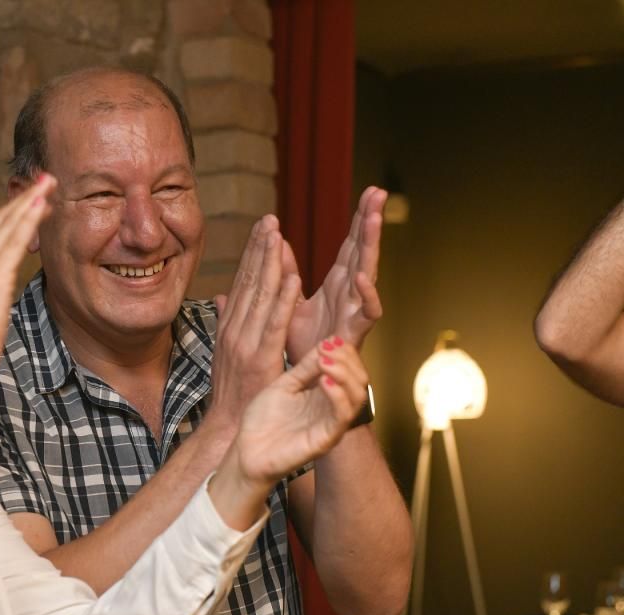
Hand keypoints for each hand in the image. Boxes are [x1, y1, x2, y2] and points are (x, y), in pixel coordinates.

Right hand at [0, 175, 56, 383]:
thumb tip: (0, 276)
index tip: (32, 194)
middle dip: (25, 197)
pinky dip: (28, 221)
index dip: (13, 209)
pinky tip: (42, 207)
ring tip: (49, 184)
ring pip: (8, 226)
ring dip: (30, 202)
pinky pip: (13, 242)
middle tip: (46, 178)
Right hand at [206, 215, 301, 438]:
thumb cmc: (233, 393)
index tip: (263, 227)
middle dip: (259, 248)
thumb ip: (227, 321)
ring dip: (269, 263)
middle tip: (270, 218)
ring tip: (278, 234)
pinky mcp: (260, 359)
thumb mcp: (228, 351)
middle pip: (249, 282)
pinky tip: (293, 277)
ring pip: (260, 296)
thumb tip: (222, 296)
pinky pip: (274, 324)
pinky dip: (283, 300)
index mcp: (231, 327)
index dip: (253, 253)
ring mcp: (245, 344)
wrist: (228, 429)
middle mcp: (235, 330)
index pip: (243, 283)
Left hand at [207, 337, 369, 529]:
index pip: (349, 368)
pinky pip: (341, 417)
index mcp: (323, 394)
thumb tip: (327, 343)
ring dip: (345, 373)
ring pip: (357, 396)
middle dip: (348, 359)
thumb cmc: (262, 420)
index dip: (344, 351)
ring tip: (325, 361)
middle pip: (360, 380)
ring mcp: (331, 424)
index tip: (329, 340)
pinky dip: (337, 396)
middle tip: (328, 348)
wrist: (246, 451)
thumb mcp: (284, 385)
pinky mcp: (325, 439)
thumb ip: (305, 368)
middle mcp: (332, 408)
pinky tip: (323, 381)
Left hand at [285, 186, 385, 362]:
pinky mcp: (355, 334)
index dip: (359, 220)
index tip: (370, 191)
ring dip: (372, 245)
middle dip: (370, 222)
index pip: (350, 245)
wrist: (304, 382)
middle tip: (379, 191)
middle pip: (362, 251)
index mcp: (337, 285)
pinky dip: (365, 294)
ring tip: (373, 218)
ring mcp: (354, 312)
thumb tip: (278, 243)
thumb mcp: (290, 302)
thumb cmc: (304, 345)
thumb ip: (286, 273)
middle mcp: (349, 294)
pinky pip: (366, 313)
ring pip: (368, 273)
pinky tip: (360, 274)